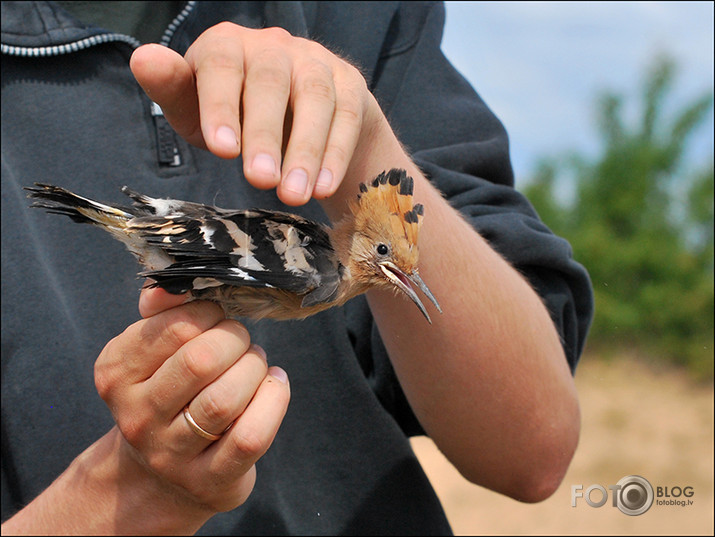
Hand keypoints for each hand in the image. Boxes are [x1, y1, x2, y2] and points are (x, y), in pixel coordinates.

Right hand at [94, 286, 289, 519]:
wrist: (160, 475)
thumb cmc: (167, 394)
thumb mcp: (151, 353)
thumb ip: (161, 312)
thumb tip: (170, 283)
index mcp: (116, 374)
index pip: (174, 327)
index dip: (210, 313)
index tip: (219, 317)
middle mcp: (137, 416)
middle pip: (202, 361)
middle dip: (236, 339)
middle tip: (241, 340)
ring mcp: (171, 454)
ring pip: (225, 399)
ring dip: (254, 369)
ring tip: (256, 363)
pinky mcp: (209, 480)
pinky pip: (251, 436)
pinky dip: (273, 401)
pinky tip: (274, 385)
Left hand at [130, 22, 386, 205]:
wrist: (300, 115)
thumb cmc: (237, 117)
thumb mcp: (198, 110)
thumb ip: (173, 91)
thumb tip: (143, 59)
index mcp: (228, 45)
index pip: (222, 65)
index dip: (222, 106)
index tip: (222, 151)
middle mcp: (274, 46)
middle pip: (271, 83)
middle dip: (265, 134)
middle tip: (259, 181)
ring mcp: (316, 62)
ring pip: (316, 99)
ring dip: (306, 150)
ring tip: (293, 196)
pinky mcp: (349, 85)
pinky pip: (347, 117)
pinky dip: (336, 154)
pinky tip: (323, 188)